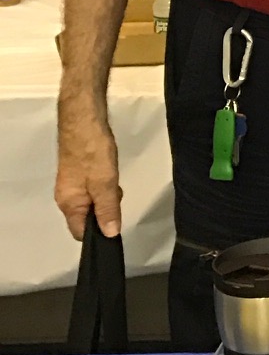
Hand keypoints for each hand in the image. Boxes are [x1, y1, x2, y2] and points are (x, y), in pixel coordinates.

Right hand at [55, 106, 121, 239]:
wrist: (84, 120)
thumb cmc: (92, 152)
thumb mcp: (105, 184)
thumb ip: (108, 210)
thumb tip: (110, 234)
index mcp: (68, 204)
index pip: (80, 232)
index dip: (99, 233)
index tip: (115, 224)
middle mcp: (66, 197)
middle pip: (88, 218)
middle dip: (106, 212)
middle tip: (116, 195)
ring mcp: (72, 184)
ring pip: (93, 202)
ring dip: (107, 197)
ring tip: (114, 181)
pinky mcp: (79, 172)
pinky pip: (93, 188)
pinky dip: (105, 185)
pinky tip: (111, 173)